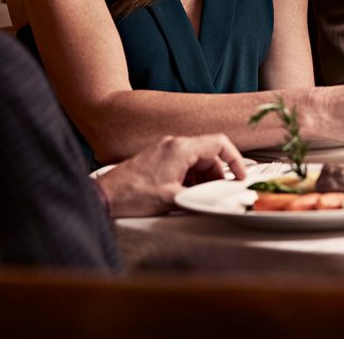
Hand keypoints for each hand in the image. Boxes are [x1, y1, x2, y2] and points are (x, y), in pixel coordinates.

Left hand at [94, 134, 245, 217]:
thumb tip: (220, 199)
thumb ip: (201, 196)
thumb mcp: (173, 199)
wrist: (103, 197)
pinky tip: (184, 193)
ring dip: (202, 177)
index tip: (240, 175)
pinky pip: (183, 163)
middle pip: (209, 154)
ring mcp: (165, 150)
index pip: (220, 144)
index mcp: (181, 148)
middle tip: (216, 192)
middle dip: (216, 174)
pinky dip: (189, 177)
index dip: (235, 159)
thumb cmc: (132, 195)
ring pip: (196, 160)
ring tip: (196, 196)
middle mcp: (174, 144)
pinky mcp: (158, 158)